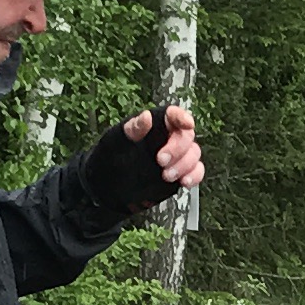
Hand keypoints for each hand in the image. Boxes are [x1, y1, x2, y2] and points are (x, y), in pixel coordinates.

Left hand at [83, 104, 206, 214]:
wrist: (108, 189)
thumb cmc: (109, 160)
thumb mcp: (114, 143)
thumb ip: (131, 130)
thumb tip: (145, 117)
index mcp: (153, 126)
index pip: (171, 115)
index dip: (181, 117)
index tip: (187, 123)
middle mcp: (167, 138)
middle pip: (186, 136)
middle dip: (177, 149)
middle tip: (160, 161)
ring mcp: (176, 156)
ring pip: (193, 153)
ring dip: (184, 165)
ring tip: (166, 176)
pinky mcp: (180, 173)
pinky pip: (196, 170)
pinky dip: (194, 175)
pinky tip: (184, 182)